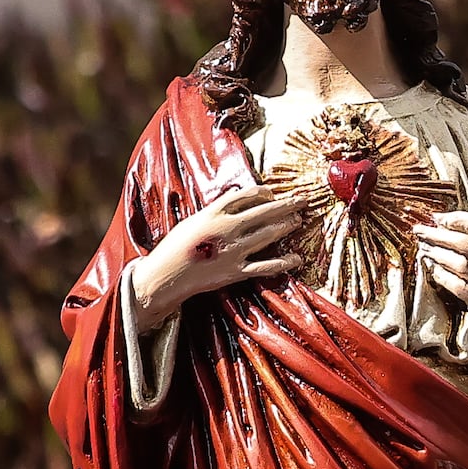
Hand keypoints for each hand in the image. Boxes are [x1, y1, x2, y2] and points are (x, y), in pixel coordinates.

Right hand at [124, 181, 318, 330]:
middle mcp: (226, 229)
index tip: (272, 192)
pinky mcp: (235, 272)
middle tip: (302, 200)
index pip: (244, 196)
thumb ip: (214, 212)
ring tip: (299, 220)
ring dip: (286, 226)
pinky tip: (296, 258)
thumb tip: (235, 202)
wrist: (166, 275)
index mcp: (213, 213)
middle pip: (263, 212)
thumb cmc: (174, 247)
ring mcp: (233, 251)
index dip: (262, 192)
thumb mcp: (192, 221)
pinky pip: (265, 266)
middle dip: (285, 205)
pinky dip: (283, 262)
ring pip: (267, 235)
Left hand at [414, 209, 467, 346]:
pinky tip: (435, 271)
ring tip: (424, 248)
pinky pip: (460, 290)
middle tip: (419, 231)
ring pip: (458, 268)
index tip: (435, 218)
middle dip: (437, 238)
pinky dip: (444, 279)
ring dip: (437, 256)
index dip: (453, 221)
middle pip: (463, 247)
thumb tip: (450, 222)